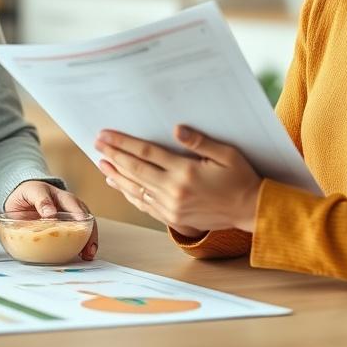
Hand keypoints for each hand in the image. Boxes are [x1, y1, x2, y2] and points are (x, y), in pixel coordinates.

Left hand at [4, 180, 98, 260]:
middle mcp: (69, 209)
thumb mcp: (31, 191)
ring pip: (85, 229)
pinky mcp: (65, 232)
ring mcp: (68, 220)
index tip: (80, 222)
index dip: (78, 213)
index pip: (73, 203)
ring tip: (88, 254)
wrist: (20, 202)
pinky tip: (82, 256)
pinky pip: (76, 238)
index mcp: (61, 197)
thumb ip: (40, 199)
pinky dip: (81, 247)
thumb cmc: (28, 194)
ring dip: (89, 241)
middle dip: (90, 231)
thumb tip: (51, 213)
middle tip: (88, 245)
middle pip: (85, 218)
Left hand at [94, 125, 262, 234]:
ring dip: (116, 175)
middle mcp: (174, 191)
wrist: (249, 210)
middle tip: (97, 143)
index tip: (106, 134)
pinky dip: (128, 193)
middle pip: (135, 170)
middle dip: (114, 155)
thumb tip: (176, 129)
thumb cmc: (240, 178)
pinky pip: (144, 204)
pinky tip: (119, 183)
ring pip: (135, 189)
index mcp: (185, 172)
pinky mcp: (172, 217)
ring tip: (101, 162)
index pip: (146, 153)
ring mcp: (171, 206)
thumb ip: (200, 141)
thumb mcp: (226, 154)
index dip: (124, 143)